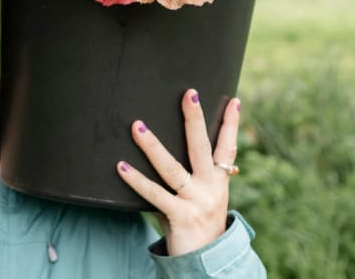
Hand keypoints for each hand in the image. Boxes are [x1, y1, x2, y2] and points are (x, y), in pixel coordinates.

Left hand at [116, 89, 240, 255]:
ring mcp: (195, 202)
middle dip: (195, 119)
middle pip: (202, 148)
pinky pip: (154, 194)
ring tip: (137, 126)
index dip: (231, 124)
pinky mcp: (179, 217)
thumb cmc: (199, 223)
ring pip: (172, 168)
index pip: (228, 148)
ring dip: (153, 146)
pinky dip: (136, 180)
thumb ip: (197, 176)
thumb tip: (179, 149)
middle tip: (189, 93)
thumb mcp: (206, 197)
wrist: (206, 264)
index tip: (234, 99)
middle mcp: (211, 188)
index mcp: (219, 181)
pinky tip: (121, 166)